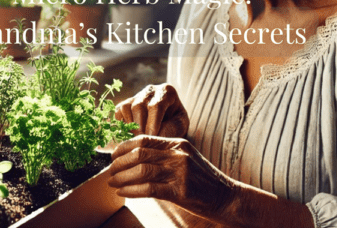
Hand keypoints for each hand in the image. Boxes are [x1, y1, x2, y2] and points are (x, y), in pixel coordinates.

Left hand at [108, 135, 236, 221]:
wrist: (226, 197)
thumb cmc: (202, 180)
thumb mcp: (185, 158)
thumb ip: (164, 154)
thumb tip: (134, 156)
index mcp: (177, 143)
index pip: (143, 139)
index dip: (123, 147)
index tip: (113, 156)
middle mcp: (178, 154)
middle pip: (139, 153)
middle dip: (119, 163)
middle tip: (110, 172)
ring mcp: (180, 172)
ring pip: (141, 171)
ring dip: (122, 178)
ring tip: (113, 183)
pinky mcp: (180, 191)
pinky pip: (148, 189)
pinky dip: (131, 190)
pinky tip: (123, 192)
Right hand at [114, 84, 188, 137]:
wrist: (169, 125)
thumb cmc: (176, 125)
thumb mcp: (180, 126)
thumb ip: (169, 129)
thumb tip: (151, 137)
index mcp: (167, 92)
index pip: (156, 105)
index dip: (152, 123)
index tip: (152, 137)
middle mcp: (150, 90)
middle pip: (139, 106)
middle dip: (140, 127)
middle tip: (143, 142)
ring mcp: (137, 95)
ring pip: (127, 107)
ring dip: (131, 126)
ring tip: (138, 139)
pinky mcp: (126, 103)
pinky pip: (119, 111)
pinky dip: (122, 123)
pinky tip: (131, 133)